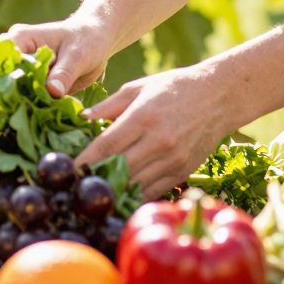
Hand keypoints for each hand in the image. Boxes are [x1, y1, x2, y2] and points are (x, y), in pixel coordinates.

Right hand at [0, 15, 112, 106]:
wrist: (95, 38)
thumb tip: (52, 92)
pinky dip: (2, 105)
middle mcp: (12, 50)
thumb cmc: (87, 41)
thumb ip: (63, 73)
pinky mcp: (24, 78)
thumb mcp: (78, 56)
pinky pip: (8, 92)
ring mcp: (16, 64)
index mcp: (20, 38)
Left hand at [74, 66, 234, 195]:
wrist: (218, 96)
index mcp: (143, 118)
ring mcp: (173, 160)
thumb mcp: (137, 87)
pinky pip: (153, 191)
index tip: (65, 170)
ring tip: (93, 193)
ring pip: (135, 186)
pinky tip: (119, 196)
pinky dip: (134, 196)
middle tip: (73, 186)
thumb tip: (81, 119)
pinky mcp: (183, 172)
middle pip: (118, 170)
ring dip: (113, 191)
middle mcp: (158, 142)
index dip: (83, 162)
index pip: (105, 146)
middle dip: (94, 179)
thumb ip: (108, 106)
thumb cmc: (173, 88)